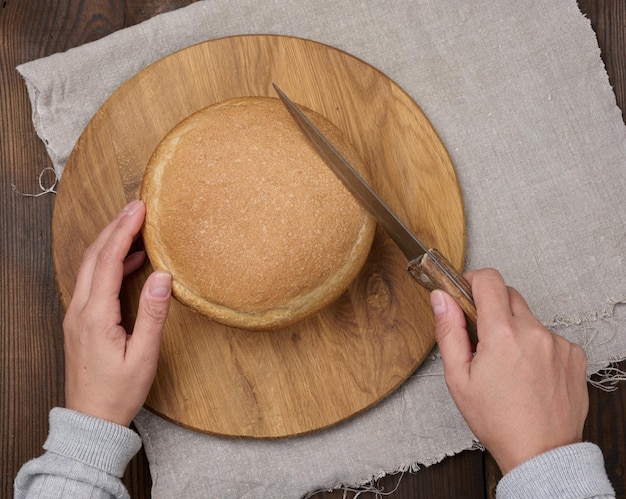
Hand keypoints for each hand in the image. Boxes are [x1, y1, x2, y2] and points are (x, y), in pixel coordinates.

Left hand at [63, 200, 171, 426]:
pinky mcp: (80, 321)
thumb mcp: (143, 356)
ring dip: (110, 242)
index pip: (108, 261)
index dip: (124, 231)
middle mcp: (79, 310)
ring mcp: (76, 315)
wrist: (91, 420)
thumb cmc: (118, 392)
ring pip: (89, 267)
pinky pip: (92, 281)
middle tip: (135, 207)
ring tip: (134, 227)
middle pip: (93, 256)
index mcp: (95, 316)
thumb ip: (152, 315)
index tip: (139, 209)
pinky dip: (108, 263)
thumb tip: (162, 276)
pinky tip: (129, 262)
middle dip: (114, 228)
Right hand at [430, 269, 588, 473]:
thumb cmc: (497, 420)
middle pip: (509, 294)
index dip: (472, 280)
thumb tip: (440, 298)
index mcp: (503, 334)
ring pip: (529, 317)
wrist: (540, 452)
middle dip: (492, 307)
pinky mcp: (574, 355)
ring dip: (515, 329)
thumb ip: (448, 331)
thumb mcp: (458, 377)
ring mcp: (558, 343)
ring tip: (508, 363)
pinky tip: (529, 372)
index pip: (489, 280)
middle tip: (482, 336)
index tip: (466, 292)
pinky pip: (549, 336)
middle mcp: (534, 332)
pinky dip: (536, 346)